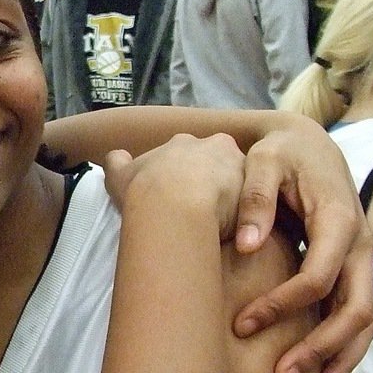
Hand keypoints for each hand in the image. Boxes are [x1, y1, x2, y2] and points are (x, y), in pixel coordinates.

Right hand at [104, 132, 245, 240]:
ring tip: (222, 221)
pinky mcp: (257, 189)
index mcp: (182, 142)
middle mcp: (214, 144)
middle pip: (217, 159)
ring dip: (231, 194)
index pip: (186, 152)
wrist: (176, 205)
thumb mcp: (119, 174)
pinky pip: (253, 201)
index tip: (178, 190)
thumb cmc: (146, 190)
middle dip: (212, 178)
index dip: (182, 171)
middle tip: (203, 205)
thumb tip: (115, 156)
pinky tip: (236, 230)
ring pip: (239, 177)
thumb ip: (117, 163)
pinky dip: (246, 213)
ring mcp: (238, 164)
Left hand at [228, 116, 372, 372]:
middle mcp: (360, 246)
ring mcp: (362, 262)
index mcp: (338, 220)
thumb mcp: (265, 160)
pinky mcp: (353, 273)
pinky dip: (345, 352)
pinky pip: (359, 319)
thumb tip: (247, 245)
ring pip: (365, 323)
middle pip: (354, 310)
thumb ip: (256, 197)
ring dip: (338, 359)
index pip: (319, 276)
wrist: (310, 144)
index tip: (242, 324)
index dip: (283, 305)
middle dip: (319, 347)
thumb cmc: (282, 153)